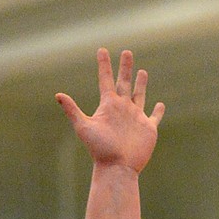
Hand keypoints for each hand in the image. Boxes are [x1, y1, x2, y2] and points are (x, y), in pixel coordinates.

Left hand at [57, 49, 163, 173]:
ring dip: (141, 84)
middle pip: (124, 83)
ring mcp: (135, 118)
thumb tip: (58, 95)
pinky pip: (154, 117)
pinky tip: (160, 105)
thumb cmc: (100, 150)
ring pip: (139, 96)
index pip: (105, 80)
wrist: (117, 169)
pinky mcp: (148, 129)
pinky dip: (158, 111)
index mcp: (108, 106)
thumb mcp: (84, 127)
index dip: (104, 65)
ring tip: (142, 71)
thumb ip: (72, 110)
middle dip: (125, 68)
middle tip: (126, 52)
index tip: (102, 50)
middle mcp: (122, 109)